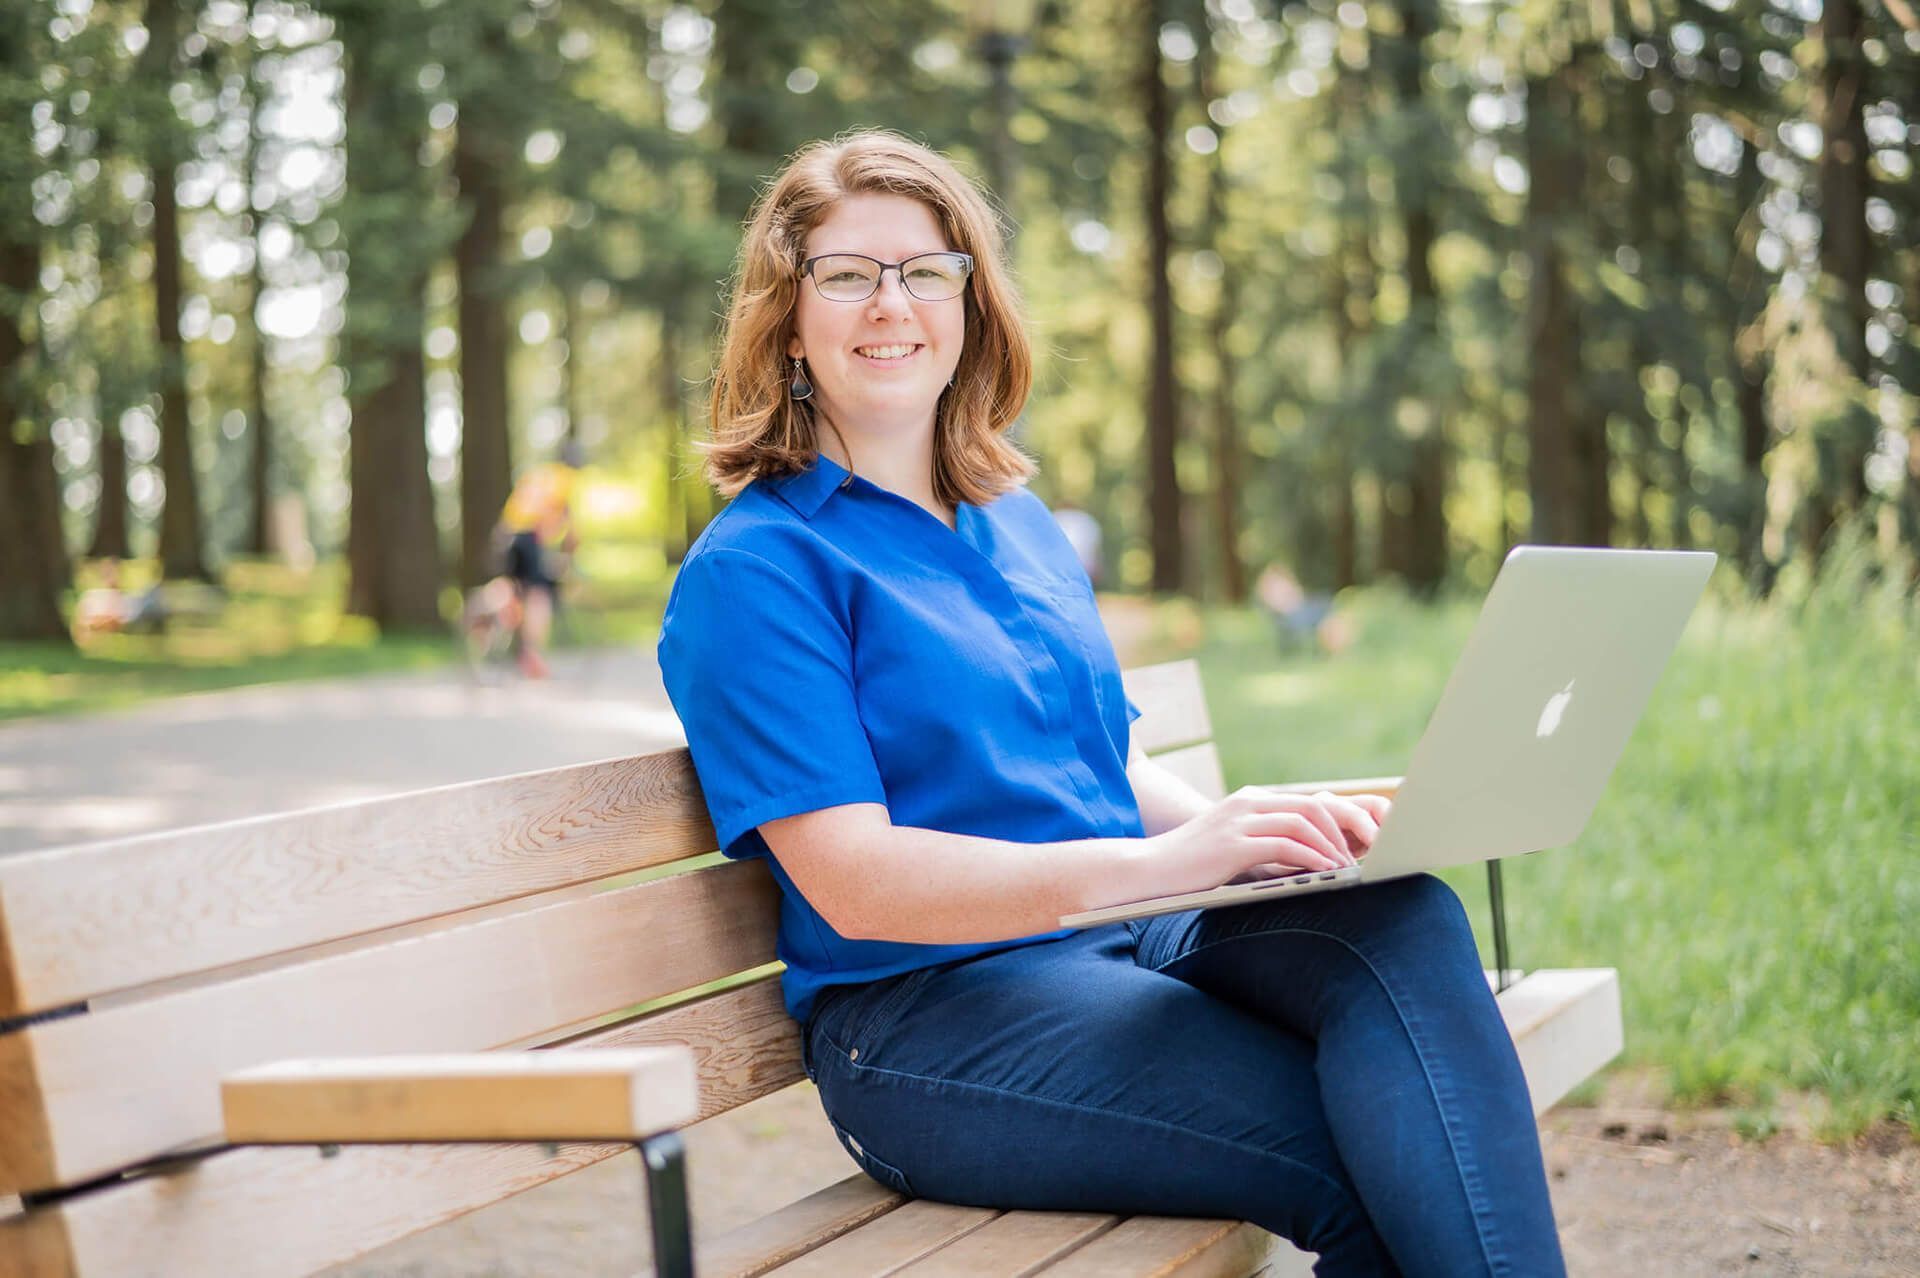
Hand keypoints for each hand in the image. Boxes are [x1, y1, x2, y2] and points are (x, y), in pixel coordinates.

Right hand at [1150, 787, 1388, 890]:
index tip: (1352, 850)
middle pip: (1313, 807)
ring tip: (1345, 871)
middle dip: (1342, 832)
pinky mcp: (1234, 844)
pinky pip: (1285, 846)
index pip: (1307, 803)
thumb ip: (1264, 844)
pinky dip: (1311, 859)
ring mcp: (1239, 821)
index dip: (1336, 825)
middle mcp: (1247, 804)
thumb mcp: (1232, 846)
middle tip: (1358, 860)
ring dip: (1330, 849)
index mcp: (1249, 801)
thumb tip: (1307, 862)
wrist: (1149, 869)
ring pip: (1303, 824)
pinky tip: (1323, 874)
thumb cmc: (1191, 866)